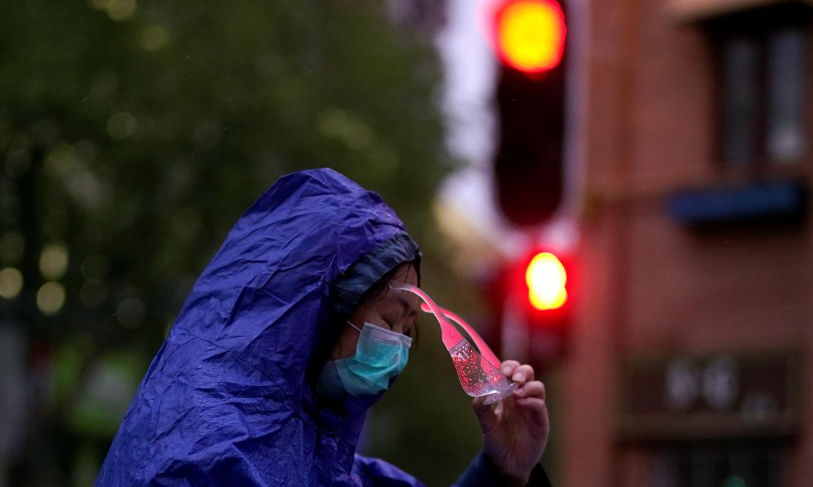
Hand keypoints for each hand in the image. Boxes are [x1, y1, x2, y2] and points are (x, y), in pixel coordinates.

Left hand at [472, 361, 548, 486]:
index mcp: (507, 394)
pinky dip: (531, 401)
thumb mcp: (486, 424)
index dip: (507, 366)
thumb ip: (481, 408)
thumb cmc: (496, 442)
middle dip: (520, 370)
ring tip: (515, 394)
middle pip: (527, 373)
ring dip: (527, 385)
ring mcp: (532, 408)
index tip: (500, 369)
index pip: (510, 371)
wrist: (506, 464)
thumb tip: (480, 392)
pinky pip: (540, 405)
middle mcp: (521, 397)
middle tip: (511, 376)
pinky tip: (520, 404)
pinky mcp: (540, 421)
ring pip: (537, 386)